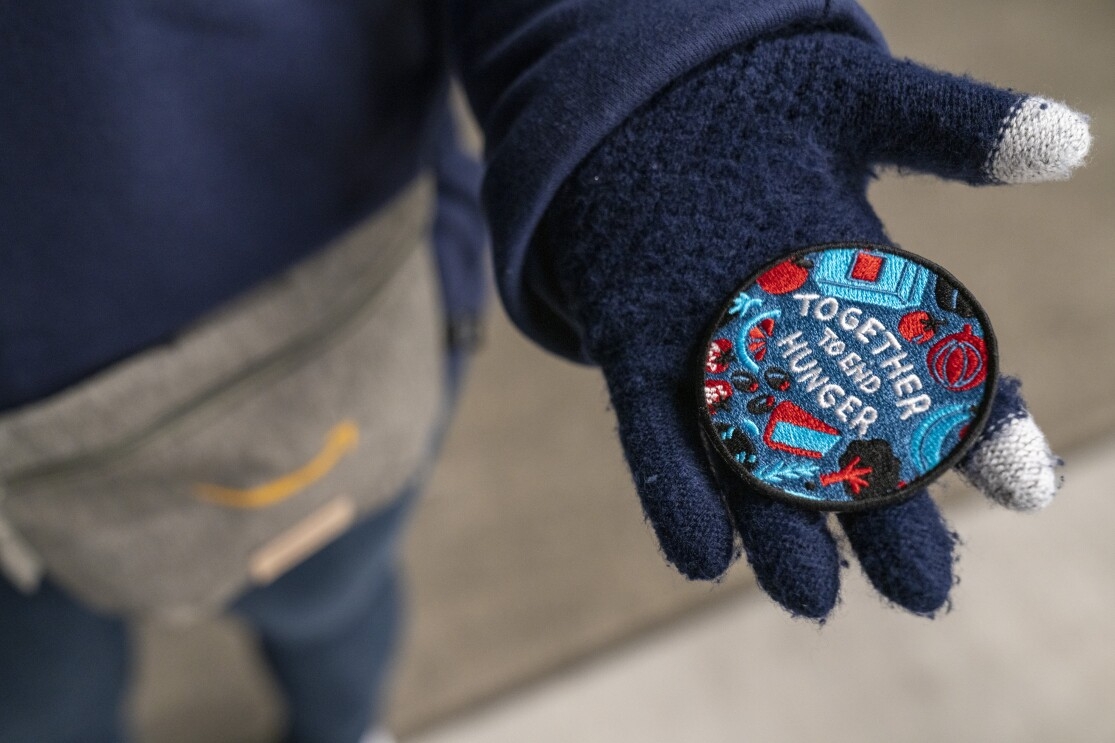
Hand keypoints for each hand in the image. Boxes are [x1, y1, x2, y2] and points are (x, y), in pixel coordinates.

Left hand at [540, 31, 1087, 617]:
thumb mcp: (861, 98)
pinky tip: (698, 554)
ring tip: (810, 596)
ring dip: (779, 529)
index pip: (937, 378)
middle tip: (922, 587)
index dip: (981, 435)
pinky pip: (656, 433)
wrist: (650, 103)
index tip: (1025, 486)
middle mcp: (794, 342)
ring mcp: (711, 355)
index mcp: (862, 293)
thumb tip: (1067, 140)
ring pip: (753, 460)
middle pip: (850, 446)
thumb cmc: (764, 102)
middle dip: (886, 516)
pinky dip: (676, 490)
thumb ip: (950, 124)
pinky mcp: (636, 352)